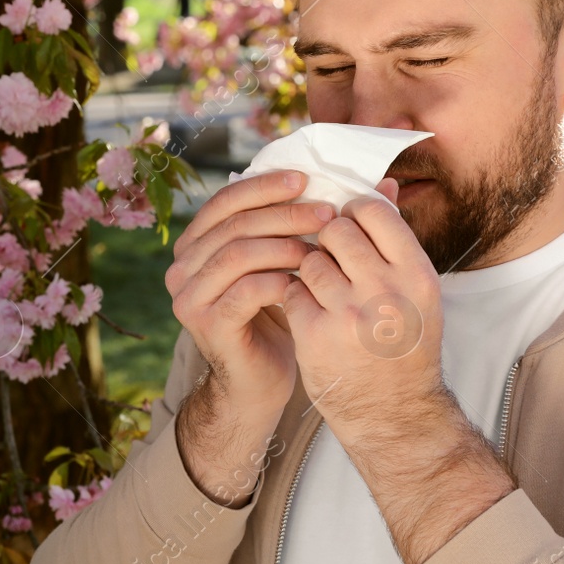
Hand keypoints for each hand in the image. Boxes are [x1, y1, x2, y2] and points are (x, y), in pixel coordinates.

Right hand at [166, 170, 331, 503]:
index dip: (265, 186)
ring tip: (322, 245)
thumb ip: (316, 222)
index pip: (226, 200)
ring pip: (238, 252)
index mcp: (195, 244)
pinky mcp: (206, 323)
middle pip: (234, 223)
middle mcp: (182, 266)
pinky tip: (307, 280)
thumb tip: (382, 185)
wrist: (259, 384)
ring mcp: (188, 296)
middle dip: (283, 213)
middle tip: (326, 212)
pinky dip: (280, 278)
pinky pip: (246, 289)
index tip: (306, 179)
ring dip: (284, 242)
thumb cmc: (280, 318)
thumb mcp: (291, 263)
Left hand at [283, 177, 446, 446]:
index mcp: (417, 274)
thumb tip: (380, 182)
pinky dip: (296, 298)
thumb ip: (396, 238)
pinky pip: (291, 291)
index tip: (349, 226)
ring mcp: (349, 314)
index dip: (354, 212)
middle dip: (328, 239)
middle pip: (336, 229)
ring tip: (323, 289)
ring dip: (309, 269)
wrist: (394, 413)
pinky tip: (310, 312)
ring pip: (309, 259)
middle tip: (332, 258)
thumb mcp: (416, 292)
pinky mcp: (316, 335)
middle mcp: (386, 291)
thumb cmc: (405, 345)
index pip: (374, 210)